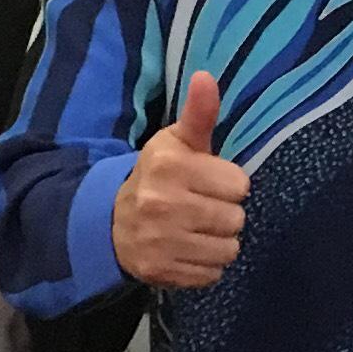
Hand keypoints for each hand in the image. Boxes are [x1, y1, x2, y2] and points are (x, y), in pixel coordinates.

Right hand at [113, 72, 249, 290]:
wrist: (113, 221)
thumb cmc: (159, 175)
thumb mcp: (176, 141)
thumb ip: (199, 113)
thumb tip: (207, 77)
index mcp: (170, 165)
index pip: (239, 185)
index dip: (229, 185)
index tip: (210, 182)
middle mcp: (162, 203)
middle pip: (236, 219)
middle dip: (226, 214)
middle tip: (203, 208)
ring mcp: (160, 241)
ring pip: (228, 249)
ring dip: (220, 242)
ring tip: (198, 230)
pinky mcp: (161, 271)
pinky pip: (211, 275)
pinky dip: (206, 265)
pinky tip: (188, 250)